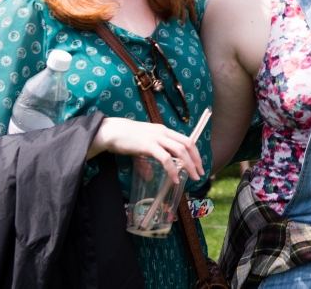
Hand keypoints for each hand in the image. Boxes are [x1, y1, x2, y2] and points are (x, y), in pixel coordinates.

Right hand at [88, 117, 203, 183]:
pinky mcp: (148, 145)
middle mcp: (164, 132)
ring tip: (193, 177)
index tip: (199, 165)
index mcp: (165, 131)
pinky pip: (165, 158)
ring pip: (180, 151)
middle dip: (196, 160)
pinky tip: (175, 178)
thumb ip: (149, 160)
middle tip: (200, 174)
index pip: (186, 140)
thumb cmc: (126, 138)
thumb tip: (150, 175)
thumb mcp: (143, 147)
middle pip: (187, 144)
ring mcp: (156, 138)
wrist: (110, 131)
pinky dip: (173, 169)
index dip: (195, 153)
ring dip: (189, 165)